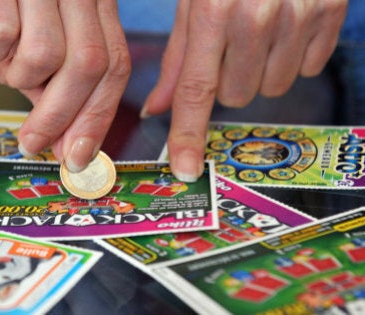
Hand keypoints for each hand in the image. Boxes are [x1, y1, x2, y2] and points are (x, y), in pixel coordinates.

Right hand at [0, 0, 130, 171]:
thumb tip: (75, 148)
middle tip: (33, 143)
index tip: (79, 155)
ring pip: (46, 54)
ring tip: (4, 61)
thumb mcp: (31, 63)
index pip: (114, 62)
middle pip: (88, 62)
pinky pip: (2, 32)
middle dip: (60, 114)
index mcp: (94, 4)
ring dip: (19, 74)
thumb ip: (58, 94)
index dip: (98, 114)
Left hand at [141, 0, 346, 181]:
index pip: (197, 90)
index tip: (185, 168)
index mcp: (214, 12)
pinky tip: (283, 27)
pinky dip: (292, 57)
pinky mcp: (331, 13)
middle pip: (234, 95)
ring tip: (255, 32)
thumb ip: (177, 58)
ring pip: (270, 87)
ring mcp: (300, 16)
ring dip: (258, 71)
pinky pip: (308, 68)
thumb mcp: (193, 0)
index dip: (189, 134)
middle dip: (224, 80)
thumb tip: (157, 108)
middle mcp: (258, 18)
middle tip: (226, 47)